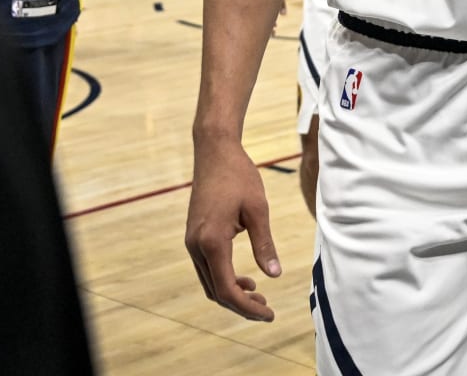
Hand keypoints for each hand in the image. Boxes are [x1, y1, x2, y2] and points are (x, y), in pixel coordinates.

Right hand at [184, 140, 280, 320]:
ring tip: (259, 296)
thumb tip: (274, 275)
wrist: (215, 152)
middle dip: (241, 306)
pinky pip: (207, 269)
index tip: (269, 314)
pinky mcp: (193, 236)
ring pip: (210, 282)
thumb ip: (264, 244)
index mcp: (212, 242)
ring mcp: (191, 242)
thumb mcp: (258, 209)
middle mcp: (196, 246)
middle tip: (267, 309)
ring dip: (232, 294)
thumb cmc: (239, 176)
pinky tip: (245, 278)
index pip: (227, 289)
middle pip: (216, 292)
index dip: (247, 308)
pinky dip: (224, 279)